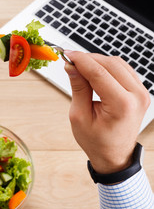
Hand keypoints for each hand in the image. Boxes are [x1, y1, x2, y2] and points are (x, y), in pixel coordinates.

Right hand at [64, 51, 149, 173]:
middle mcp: (137, 96)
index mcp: (122, 105)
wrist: (114, 154)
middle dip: (88, 59)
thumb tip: (72, 67)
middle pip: (110, 64)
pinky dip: (107, 67)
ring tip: (80, 68)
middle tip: (70, 61)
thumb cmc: (97, 141)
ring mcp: (141, 92)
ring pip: (118, 63)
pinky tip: (93, 72)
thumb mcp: (79, 117)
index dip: (81, 60)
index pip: (99, 72)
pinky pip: (123, 70)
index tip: (67, 54)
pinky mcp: (140, 91)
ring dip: (97, 61)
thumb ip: (78, 88)